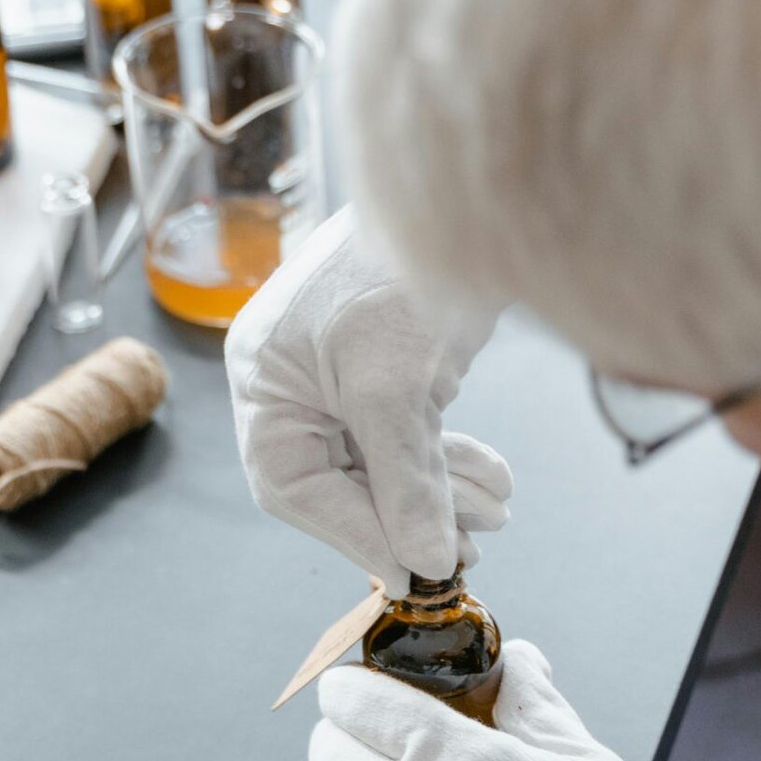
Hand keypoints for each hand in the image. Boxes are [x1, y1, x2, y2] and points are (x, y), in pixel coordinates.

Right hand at [225, 207, 511, 597]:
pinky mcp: (391, 363)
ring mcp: (344, 371)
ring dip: (441, 494)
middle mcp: (295, 379)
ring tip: (496, 516)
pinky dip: (450, 460)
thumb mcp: (396, 386)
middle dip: (409, 517)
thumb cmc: (404, 268)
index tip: (414, 573)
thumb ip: (406, 480)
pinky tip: (494, 481)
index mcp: (265, 379)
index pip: (295, 486)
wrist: (469, 187)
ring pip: (386, 460)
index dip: (356, 536)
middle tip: (466, 556)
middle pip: (342, 479)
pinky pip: (412, 433)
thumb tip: (425, 562)